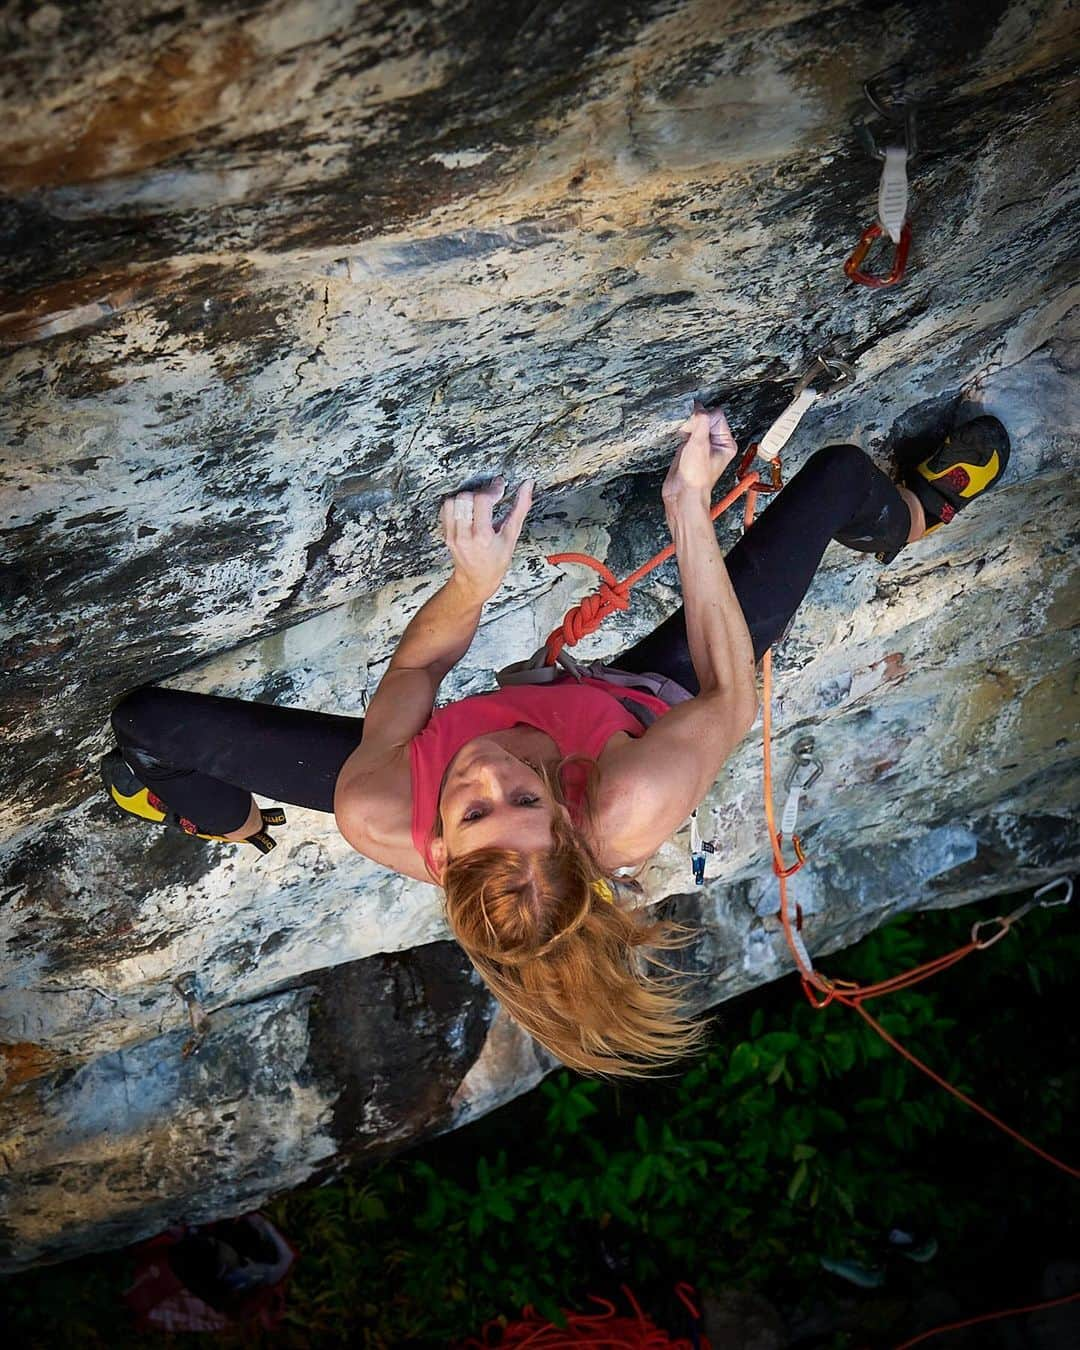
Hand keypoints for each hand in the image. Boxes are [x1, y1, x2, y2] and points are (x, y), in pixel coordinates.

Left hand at [441, 476, 533, 601]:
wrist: (476, 579)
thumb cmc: (496, 561)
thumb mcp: (512, 536)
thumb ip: (520, 508)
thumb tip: (527, 486)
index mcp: (483, 537)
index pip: (481, 501)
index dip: (493, 489)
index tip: (500, 487)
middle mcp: (464, 536)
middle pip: (464, 499)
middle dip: (479, 493)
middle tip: (489, 497)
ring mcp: (452, 535)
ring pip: (452, 502)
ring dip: (466, 497)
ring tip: (477, 504)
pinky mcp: (445, 534)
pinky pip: (445, 510)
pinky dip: (456, 504)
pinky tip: (467, 510)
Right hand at [662, 404, 737, 506]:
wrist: (681, 493)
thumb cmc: (696, 477)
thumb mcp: (700, 444)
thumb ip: (700, 422)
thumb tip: (698, 408)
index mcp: (726, 443)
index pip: (717, 416)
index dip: (704, 418)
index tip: (695, 426)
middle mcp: (715, 443)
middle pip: (705, 418)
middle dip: (694, 421)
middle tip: (689, 433)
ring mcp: (702, 445)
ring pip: (695, 424)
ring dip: (687, 426)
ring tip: (684, 438)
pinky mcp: (689, 448)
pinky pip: (686, 431)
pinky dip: (681, 431)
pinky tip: (678, 438)